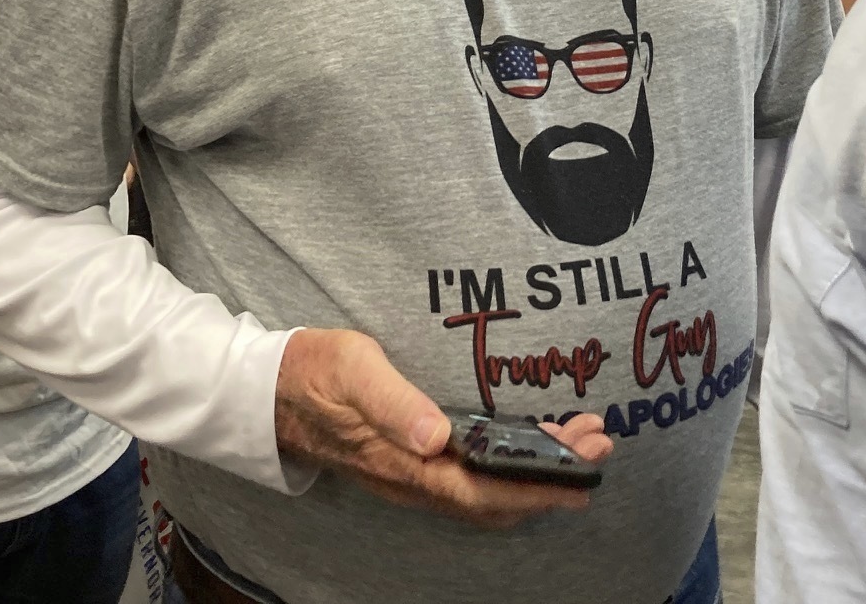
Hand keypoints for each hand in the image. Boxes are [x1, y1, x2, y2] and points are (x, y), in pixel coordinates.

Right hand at [274, 328, 612, 528]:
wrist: (266, 390)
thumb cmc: (313, 371)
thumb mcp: (353, 369)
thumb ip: (394, 402)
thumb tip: (436, 437)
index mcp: (404, 462)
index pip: (484, 489)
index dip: (537, 487)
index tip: (584, 473)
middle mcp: (412, 479)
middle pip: (495, 496)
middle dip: (552, 479)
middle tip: (599, 446)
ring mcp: (411, 475)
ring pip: (485, 490)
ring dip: (536, 473)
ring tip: (579, 441)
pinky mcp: (409, 461)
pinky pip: (470, 479)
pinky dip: (509, 468)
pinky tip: (530, 445)